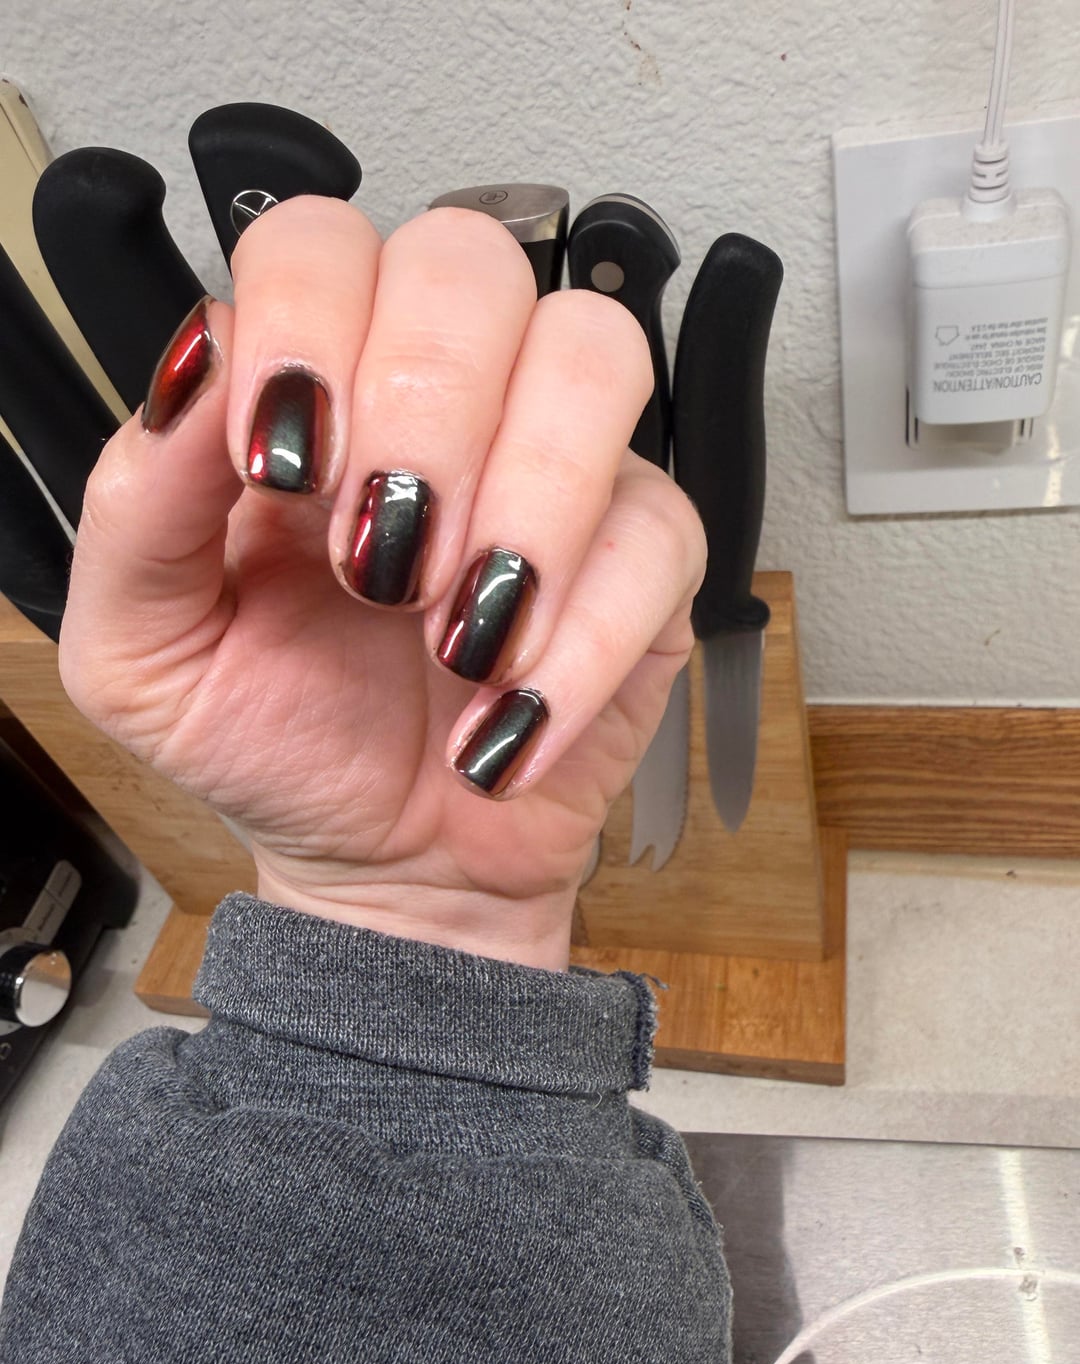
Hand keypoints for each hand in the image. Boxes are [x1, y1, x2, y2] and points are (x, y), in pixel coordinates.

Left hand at [59, 197, 704, 968]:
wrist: (391, 863)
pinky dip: (579, 640)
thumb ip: (137, 506)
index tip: (284, 467)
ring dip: (524, 501)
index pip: (321, 243)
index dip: (308, 324)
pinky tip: (506, 718)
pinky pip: (658, 532)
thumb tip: (197, 365)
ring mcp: (558, 464)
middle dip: (423, 413)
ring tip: (457, 633)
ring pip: (594, 357)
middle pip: (471, 264)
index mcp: (311, 393)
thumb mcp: (145, 651)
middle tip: (378, 564)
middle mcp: (443, 399)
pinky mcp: (647, 554)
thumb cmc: (277, 743)